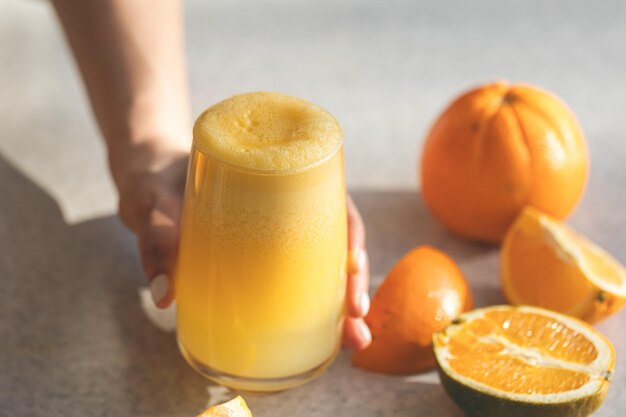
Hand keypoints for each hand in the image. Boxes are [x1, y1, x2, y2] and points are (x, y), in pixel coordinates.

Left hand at [117, 146, 371, 349]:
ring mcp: (275, 238)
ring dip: (346, 303)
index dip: (350, 231)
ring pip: (324, 267)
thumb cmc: (158, 185)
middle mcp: (285, 211)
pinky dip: (318, 308)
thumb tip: (165, 296)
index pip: (329, 200)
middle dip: (355, 281)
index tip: (354, 260)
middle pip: (336, 241)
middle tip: (358, 315)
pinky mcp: (260, 262)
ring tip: (354, 338)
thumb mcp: (154, 203)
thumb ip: (156, 240)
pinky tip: (328, 336)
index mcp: (276, 181)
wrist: (148, 185)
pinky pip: (298, 283)